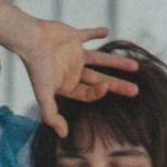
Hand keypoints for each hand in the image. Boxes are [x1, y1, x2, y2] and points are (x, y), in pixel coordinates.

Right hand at [23, 22, 138, 137]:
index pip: (89, 93)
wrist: (30, 40)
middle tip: (135, 91)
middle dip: (117, 85)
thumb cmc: (37, 67)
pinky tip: (106, 31)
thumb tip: (63, 134)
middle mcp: (72, 71)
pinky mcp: (73, 38)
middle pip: (100, 80)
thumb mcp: (44, 95)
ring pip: (100, 60)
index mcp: (67, 85)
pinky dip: (95, 32)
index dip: (100, 92)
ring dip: (116, 63)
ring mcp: (73, 54)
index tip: (107, 86)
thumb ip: (52, 116)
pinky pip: (87, 34)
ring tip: (135, 66)